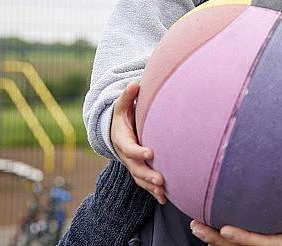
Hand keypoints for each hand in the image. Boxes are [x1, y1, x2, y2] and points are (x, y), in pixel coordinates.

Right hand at [111, 80, 165, 203]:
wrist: (116, 132)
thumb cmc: (123, 116)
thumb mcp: (122, 105)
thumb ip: (128, 96)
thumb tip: (134, 84)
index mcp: (122, 140)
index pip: (129, 148)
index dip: (138, 152)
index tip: (150, 153)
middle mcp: (126, 156)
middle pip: (135, 168)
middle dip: (147, 175)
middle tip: (160, 180)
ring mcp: (132, 165)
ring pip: (140, 179)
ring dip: (151, 187)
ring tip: (163, 192)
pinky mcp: (139, 171)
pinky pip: (145, 184)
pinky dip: (153, 193)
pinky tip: (165, 199)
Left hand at [189, 182, 281, 245]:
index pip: (262, 245)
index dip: (242, 239)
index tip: (224, 229)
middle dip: (217, 239)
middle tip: (195, 225)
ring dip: (214, 238)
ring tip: (195, 224)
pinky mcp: (269, 242)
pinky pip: (244, 242)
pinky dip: (225, 238)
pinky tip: (210, 226)